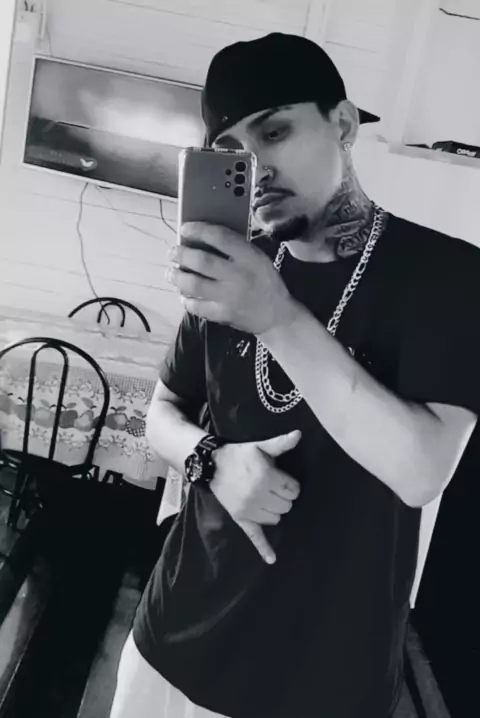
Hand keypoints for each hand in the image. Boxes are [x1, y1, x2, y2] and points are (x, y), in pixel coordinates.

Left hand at [166, 222, 297, 334]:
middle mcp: (238, 276)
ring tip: (171, 272)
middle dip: (181, 254)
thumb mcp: (258, 259)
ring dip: (177, 277)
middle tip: (171, 252)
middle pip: (201, 261)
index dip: (198, 230)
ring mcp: (229, 298)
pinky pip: (197, 306)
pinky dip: (186, 300)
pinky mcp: (223, 315)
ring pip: (194, 285)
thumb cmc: (266, 282)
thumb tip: (202, 239)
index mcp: (249, 258)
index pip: (220, 237)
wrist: (278, 316)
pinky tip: (182, 294)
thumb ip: (235, 249)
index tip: (184, 228)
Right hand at [209, 430, 301, 563]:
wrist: (212, 465)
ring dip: (275, 510)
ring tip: (266, 498)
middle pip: (287, 505)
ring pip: (276, 519)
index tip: (282, 479)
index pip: (293, 490)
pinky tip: (272, 559)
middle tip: (273, 487)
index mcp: (266, 477)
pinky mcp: (241, 519)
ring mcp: (249, 509)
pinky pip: (254, 536)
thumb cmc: (240, 455)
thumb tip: (299, 434)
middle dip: (284, 496)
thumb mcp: (260, 446)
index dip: (290, 484)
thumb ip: (281, 443)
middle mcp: (258, 495)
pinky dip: (264, 549)